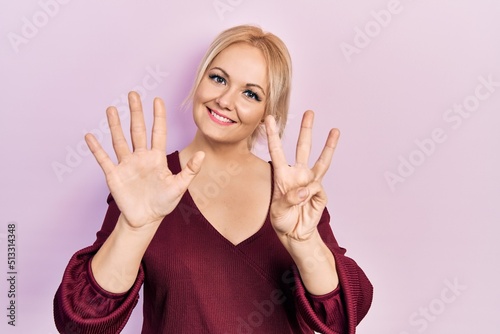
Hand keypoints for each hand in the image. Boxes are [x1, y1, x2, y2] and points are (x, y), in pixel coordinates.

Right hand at [85, 92, 204, 228]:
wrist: (145, 220)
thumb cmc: (163, 203)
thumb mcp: (179, 187)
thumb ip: (190, 170)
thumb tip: (202, 154)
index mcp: (157, 158)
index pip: (158, 132)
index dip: (158, 116)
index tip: (157, 99)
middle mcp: (141, 157)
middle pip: (138, 130)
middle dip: (136, 112)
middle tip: (133, 94)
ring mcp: (127, 164)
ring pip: (120, 140)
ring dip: (115, 125)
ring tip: (111, 108)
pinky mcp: (114, 175)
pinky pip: (104, 159)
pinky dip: (96, 148)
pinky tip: (90, 136)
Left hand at [265, 110, 338, 241]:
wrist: (295, 234)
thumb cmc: (282, 220)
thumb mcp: (277, 212)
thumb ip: (288, 200)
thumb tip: (305, 190)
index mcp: (282, 175)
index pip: (276, 150)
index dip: (273, 134)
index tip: (269, 119)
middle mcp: (297, 174)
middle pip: (303, 148)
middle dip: (306, 129)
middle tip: (309, 112)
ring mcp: (310, 182)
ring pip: (321, 160)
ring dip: (328, 145)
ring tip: (335, 130)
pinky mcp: (320, 192)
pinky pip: (317, 189)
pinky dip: (311, 195)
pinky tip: (306, 203)